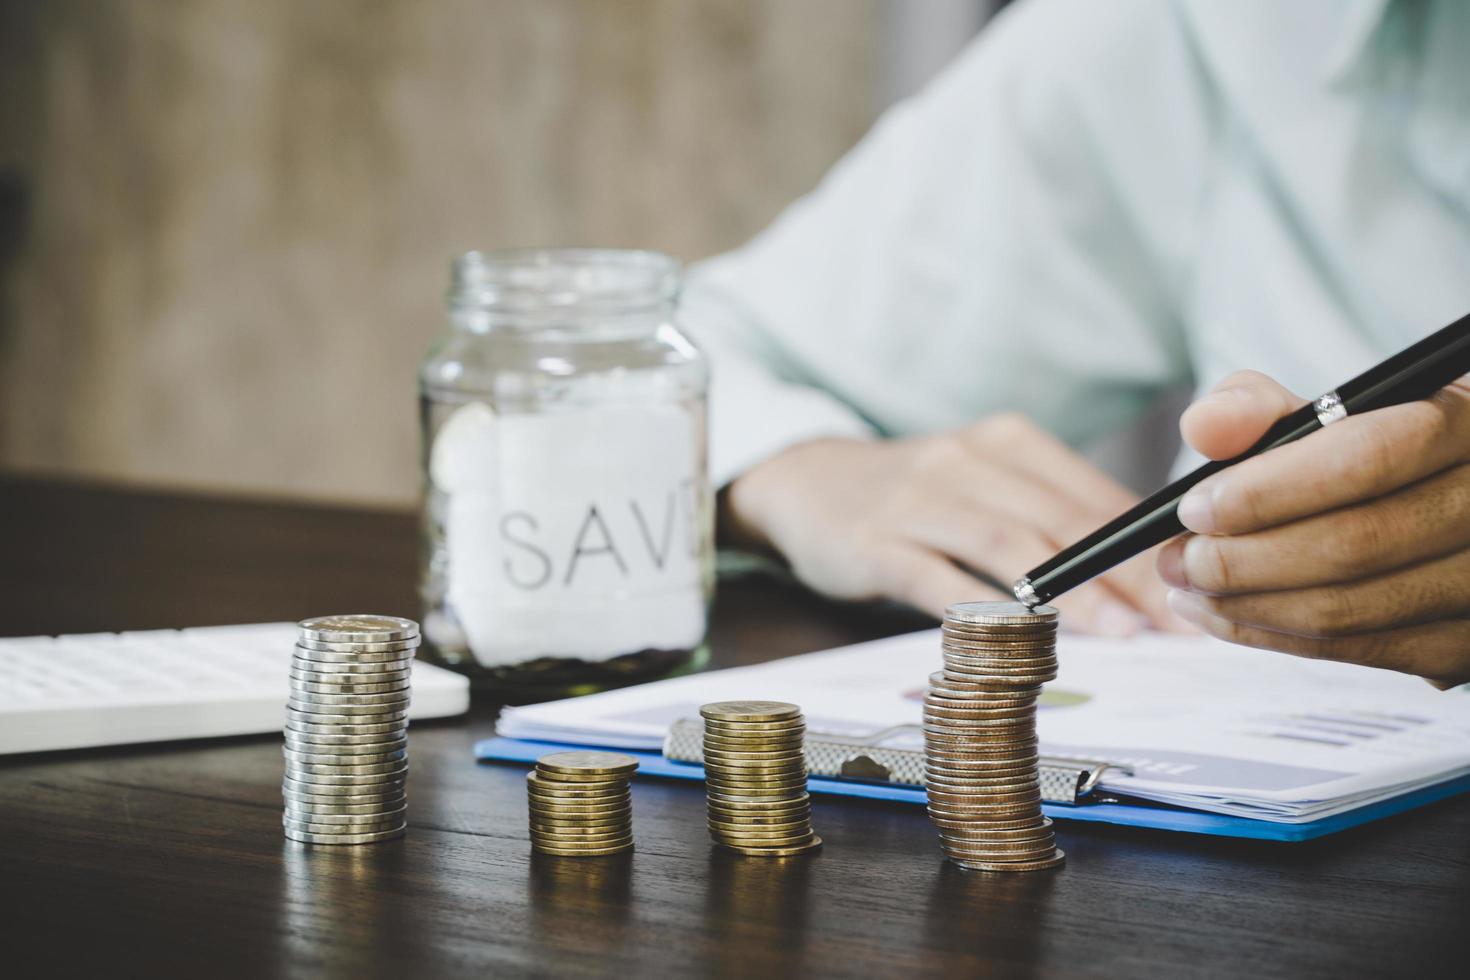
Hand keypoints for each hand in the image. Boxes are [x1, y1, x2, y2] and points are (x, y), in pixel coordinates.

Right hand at [723, 414, 1178, 634]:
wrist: (804, 480)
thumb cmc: (913, 492)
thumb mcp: (983, 480)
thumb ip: (1049, 512)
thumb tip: (1143, 568)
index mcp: (1007, 442)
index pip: (1091, 496)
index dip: (1147, 545)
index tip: (1197, 586)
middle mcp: (968, 462)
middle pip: (1061, 522)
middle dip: (1127, 575)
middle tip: (1177, 621)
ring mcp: (919, 501)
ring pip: (1010, 548)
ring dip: (1072, 594)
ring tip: (1122, 633)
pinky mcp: (876, 543)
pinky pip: (935, 578)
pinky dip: (983, 610)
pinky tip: (1018, 639)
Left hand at [1158, 370, 1469, 686]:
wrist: (1446, 505)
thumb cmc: (1374, 450)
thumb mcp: (1328, 410)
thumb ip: (1258, 406)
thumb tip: (1204, 425)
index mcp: (1467, 421)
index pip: (1364, 459)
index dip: (1268, 490)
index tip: (1192, 508)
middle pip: (1354, 545)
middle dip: (1241, 558)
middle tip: (1174, 559)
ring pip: (1352, 610)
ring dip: (1246, 606)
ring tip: (1185, 587)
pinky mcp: (1467, 645)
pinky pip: (1361, 651)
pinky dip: (1276, 637)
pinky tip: (1223, 615)